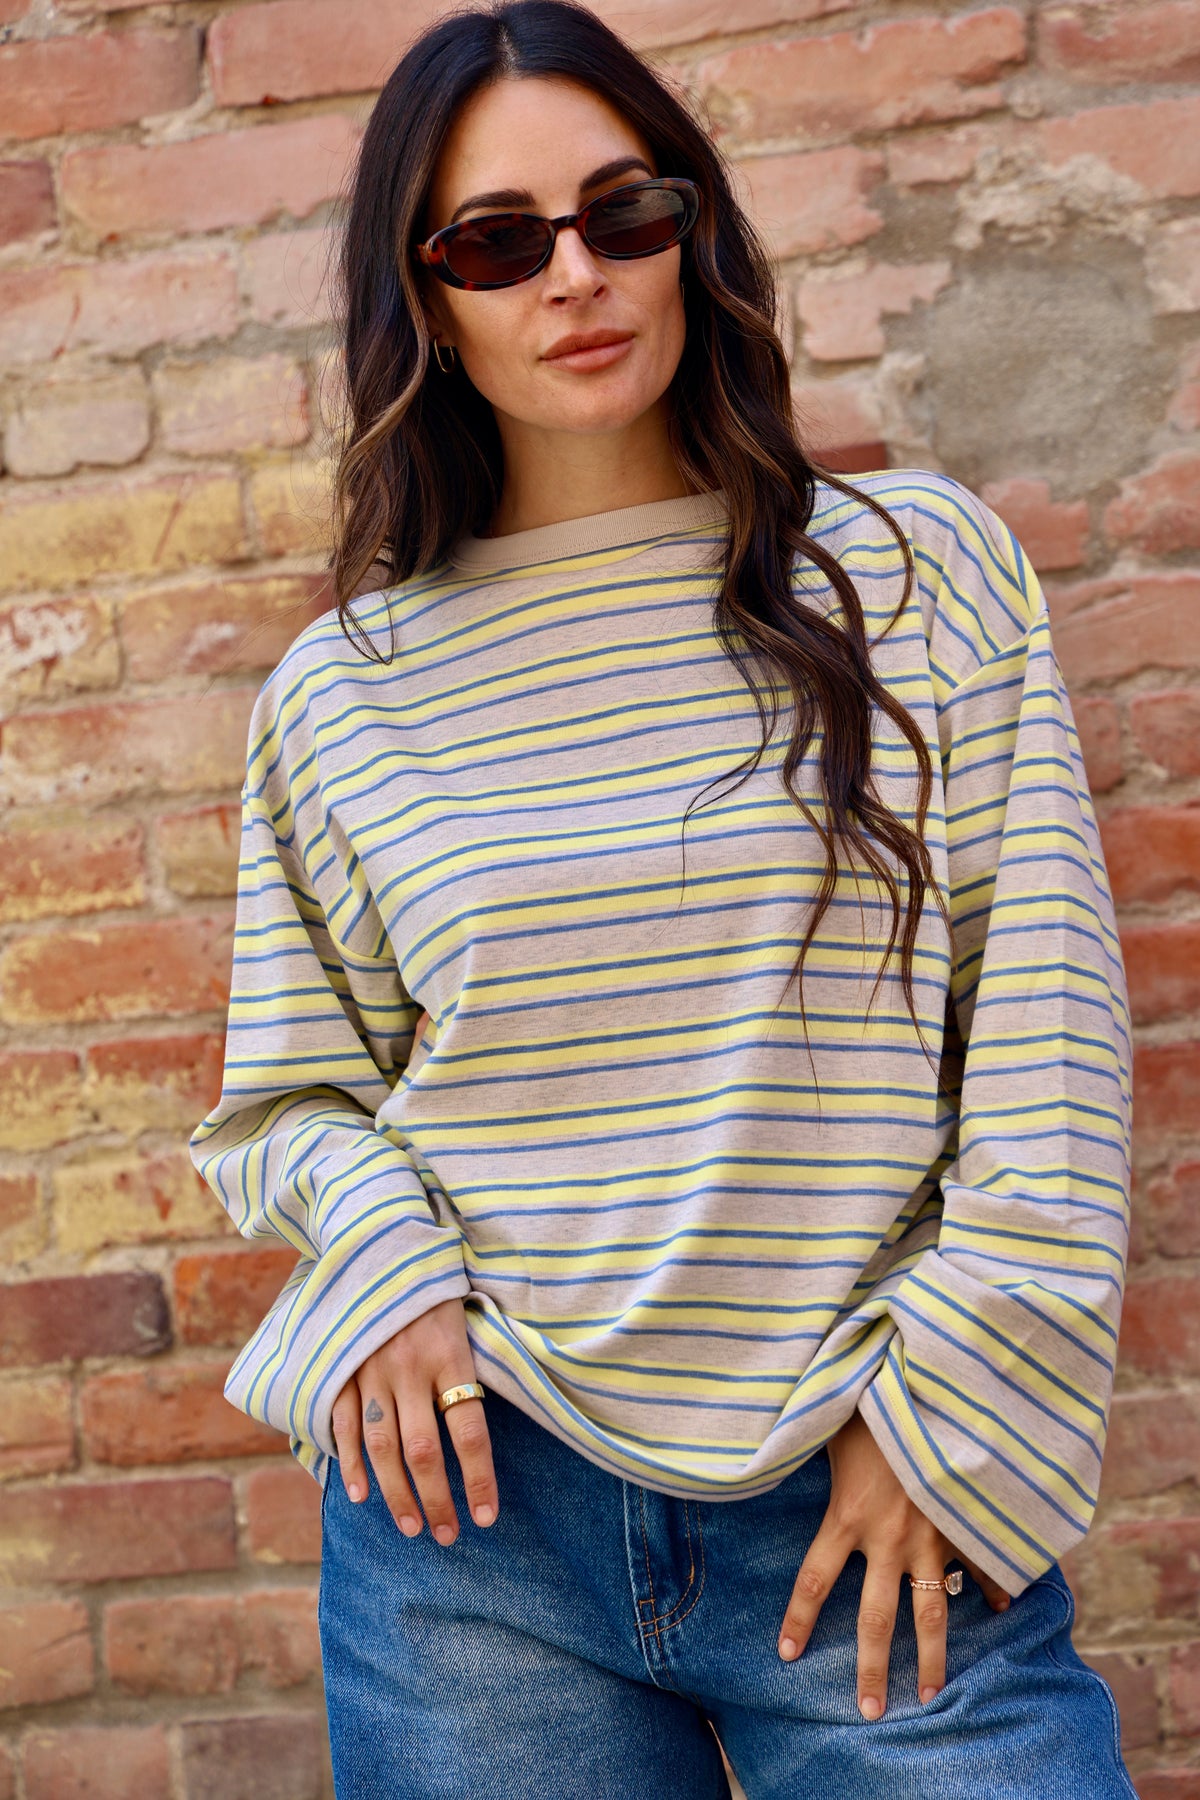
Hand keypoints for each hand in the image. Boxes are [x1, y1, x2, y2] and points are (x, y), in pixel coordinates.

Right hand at [330, 1297, 496, 1544]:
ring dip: (396, 1494)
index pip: (470, 1431)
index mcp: (450, 1354)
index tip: (486, 1517)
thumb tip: (484, 1429)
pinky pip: (345, 1424)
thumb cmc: (436, 1289)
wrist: (382, 1244)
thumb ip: (472, 1368)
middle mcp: (409, 1367)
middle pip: (424, 1450)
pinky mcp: (343, 1368)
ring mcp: (371, 1370)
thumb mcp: (467, 1318)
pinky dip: (350, 1462)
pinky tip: (360, 1495)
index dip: (479, 1479)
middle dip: (436, 1500)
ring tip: (411, 1526)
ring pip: (382, 1447)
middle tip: (447, 1535)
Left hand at [777, 1410, 1010, 1717]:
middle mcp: (889, 1538)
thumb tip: (777, 1444)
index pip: (814, 1581)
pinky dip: (995, 1586)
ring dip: (933, 1659)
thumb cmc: (870, 1397)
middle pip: (876, 1619)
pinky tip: (1002, 1607)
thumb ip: (810, 1445)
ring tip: (931, 1695)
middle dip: (872, 1669)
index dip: (799, 1620)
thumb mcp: (830, 1427)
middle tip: (869, 1711)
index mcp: (847, 1516)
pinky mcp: (966, 1523)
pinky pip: (983, 1566)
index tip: (787, 1654)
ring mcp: (932, 1536)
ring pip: (933, 1615)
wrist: (929, 1387)